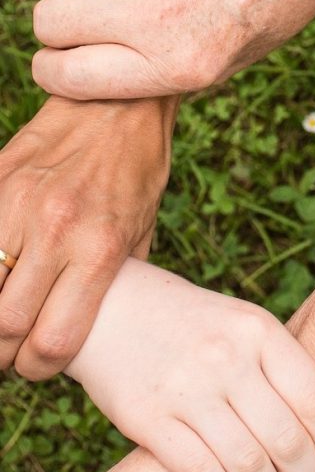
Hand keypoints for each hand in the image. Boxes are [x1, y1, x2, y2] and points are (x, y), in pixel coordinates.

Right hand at [0, 96, 174, 378]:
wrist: (117, 103)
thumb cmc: (137, 170)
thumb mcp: (142, 230)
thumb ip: (114, 280)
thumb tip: (92, 323)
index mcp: (100, 249)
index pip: (53, 340)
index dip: (40, 368)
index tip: (41, 364)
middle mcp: (56, 231)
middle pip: (4, 326)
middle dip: (4, 353)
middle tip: (12, 349)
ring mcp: (17, 205)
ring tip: (1, 316)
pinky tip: (0, 274)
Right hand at [32, 0, 314, 99]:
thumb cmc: (267, 7)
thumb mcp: (227, 64)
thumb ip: (160, 72)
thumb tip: (94, 70)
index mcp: (178, 65)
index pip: (66, 76)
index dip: (53, 71)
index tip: (60, 61)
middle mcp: (155, 15)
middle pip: (51, 22)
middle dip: (59, 27)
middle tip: (87, 20)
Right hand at [68, 261, 314, 471]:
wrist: (113, 307)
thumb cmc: (192, 321)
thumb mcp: (241, 322)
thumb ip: (278, 363)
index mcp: (257, 329)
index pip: (314, 397)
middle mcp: (226, 357)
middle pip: (286, 438)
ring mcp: (187, 389)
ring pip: (248, 464)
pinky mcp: (149, 418)